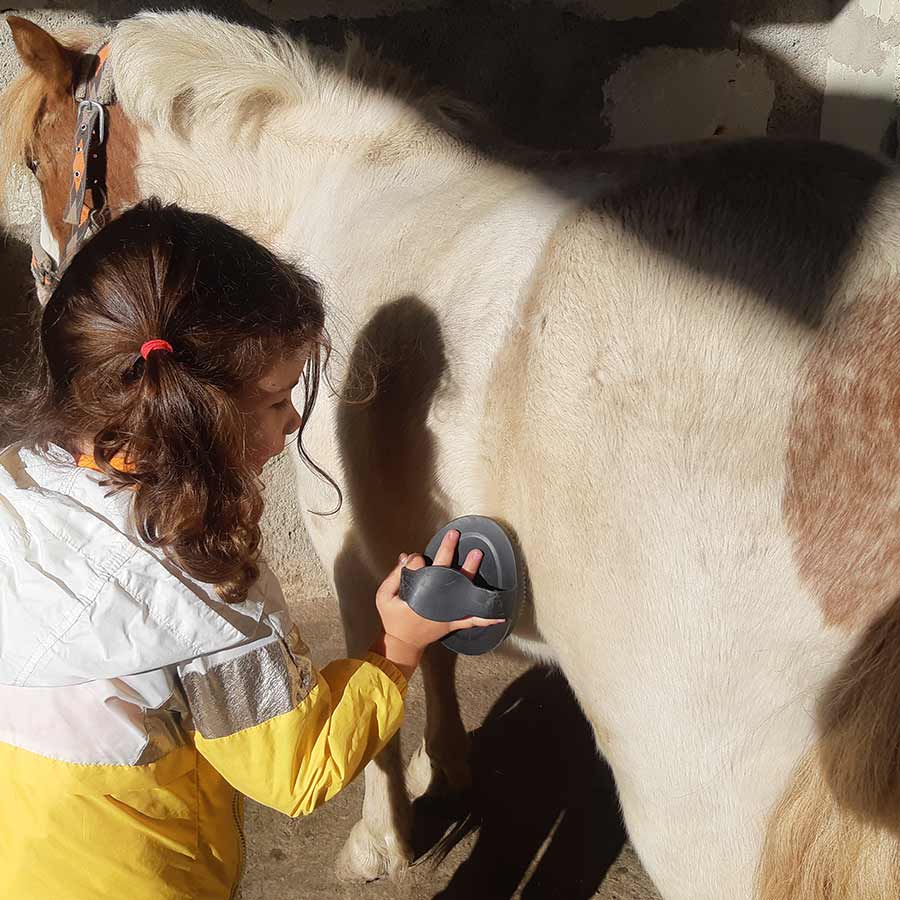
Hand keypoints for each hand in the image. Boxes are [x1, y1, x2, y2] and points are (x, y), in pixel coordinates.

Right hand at [370, 530, 504, 678]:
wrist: (403, 644)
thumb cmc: (393, 619)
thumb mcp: (384, 597)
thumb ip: (394, 576)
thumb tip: (406, 558)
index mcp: (418, 594)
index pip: (418, 567)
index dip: (417, 560)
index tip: (415, 558)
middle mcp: (435, 601)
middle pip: (443, 570)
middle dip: (448, 550)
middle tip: (453, 536)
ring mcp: (446, 612)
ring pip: (460, 588)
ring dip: (469, 570)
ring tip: (476, 554)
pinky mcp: (453, 621)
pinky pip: (472, 619)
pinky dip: (486, 618)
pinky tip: (499, 615)